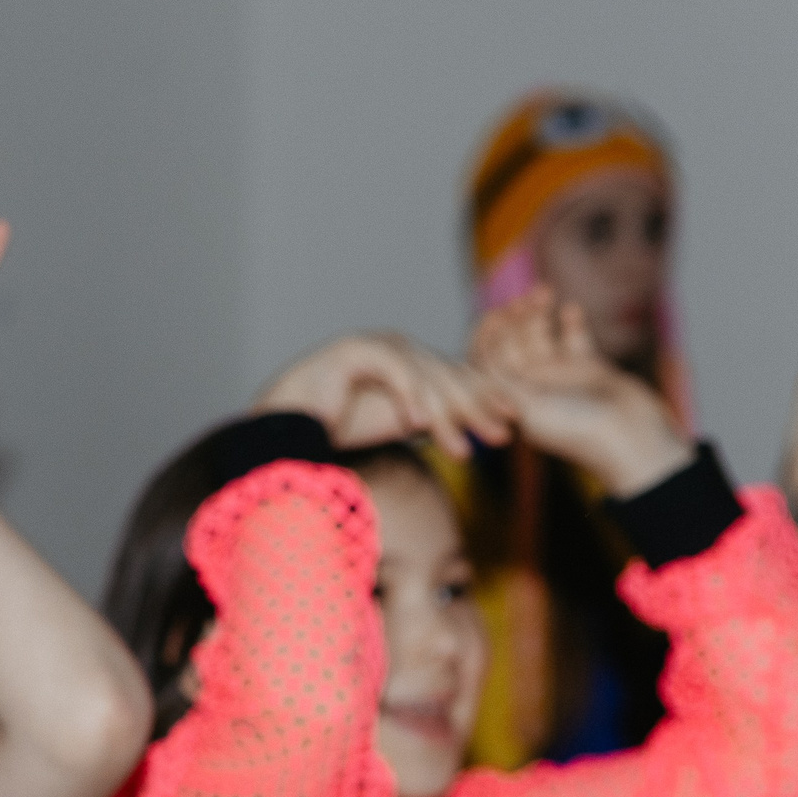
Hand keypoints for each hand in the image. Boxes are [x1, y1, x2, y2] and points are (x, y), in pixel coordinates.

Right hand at [257, 332, 512, 457]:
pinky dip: (409, 397)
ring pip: (426, 378)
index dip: (487, 397)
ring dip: (448, 418)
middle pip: (449, 376)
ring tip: (463, 451)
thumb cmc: (335, 427)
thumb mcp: (394, 423)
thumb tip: (464, 429)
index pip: (457, 376)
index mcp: (411, 361)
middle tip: (502, 437)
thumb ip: (427, 418)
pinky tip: (419, 427)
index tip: (512, 422)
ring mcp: (378, 345)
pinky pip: (394, 371)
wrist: (286, 426)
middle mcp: (399, 347)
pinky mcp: (356, 350)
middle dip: (478, 410)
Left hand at [472, 287, 691, 496]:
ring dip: (540, 314)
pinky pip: (573, 338)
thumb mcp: (529, 409)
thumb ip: (499, 386)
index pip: (487, 362)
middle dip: (517, 320)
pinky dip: (570, 323)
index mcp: (509, 401)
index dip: (487, 336)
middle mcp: (530, 387)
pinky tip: (571, 308)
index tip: (496, 315)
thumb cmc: (576, 431)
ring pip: (542, 337)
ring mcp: (558, 377)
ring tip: (545, 292)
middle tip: (525, 298)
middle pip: (513, 344)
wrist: (631, 439)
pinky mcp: (588, 369)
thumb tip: (467, 367)